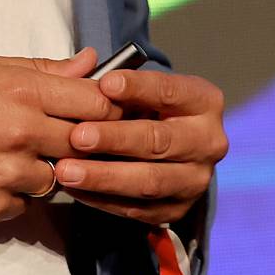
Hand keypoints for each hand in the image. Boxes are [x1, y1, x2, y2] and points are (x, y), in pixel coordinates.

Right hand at [0, 49, 119, 222]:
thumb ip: (41, 69)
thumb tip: (89, 61)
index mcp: (22, 91)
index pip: (97, 102)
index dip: (110, 107)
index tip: (110, 110)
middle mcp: (20, 134)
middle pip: (86, 145)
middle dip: (83, 142)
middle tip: (70, 136)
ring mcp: (6, 175)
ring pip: (56, 179)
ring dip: (46, 169)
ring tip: (15, 152)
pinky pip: (23, 204)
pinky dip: (15, 193)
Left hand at [53, 68, 227, 226]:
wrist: (173, 148)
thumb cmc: (149, 108)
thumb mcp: (143, 88)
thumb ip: (116, 81)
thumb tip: (83, 66)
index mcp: (205, 102)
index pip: (170, 92)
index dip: (138, 88)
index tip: (104, 84)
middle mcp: (208, 142)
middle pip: (160, 141)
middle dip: (115, 139)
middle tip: (77, 136)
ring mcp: (195, 180)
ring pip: (149, 181)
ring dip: (104, 176)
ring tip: (67, 171)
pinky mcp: (178, 209)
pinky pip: (138, 209)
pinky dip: (103, 200)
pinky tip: (76, 189)